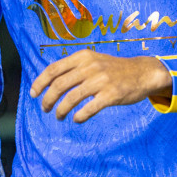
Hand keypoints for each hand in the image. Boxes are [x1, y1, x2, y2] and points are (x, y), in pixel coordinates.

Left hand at [30, 51, 172, 122]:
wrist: (143, 72)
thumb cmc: (113, 69)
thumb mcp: (93, 60)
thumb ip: (73, 67)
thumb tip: (49, 81)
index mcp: (82, 57)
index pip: (53, 69)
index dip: (40, 83)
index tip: (33, 94)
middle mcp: (90, 66)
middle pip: (59, 85)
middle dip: (48, 100)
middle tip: (45, 109)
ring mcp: (101, 80)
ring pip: (71, 98)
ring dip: (61, 110)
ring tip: (59, 116)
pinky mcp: (112, 95)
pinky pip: (89, 108)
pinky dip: (79, 116)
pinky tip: (77, 119)